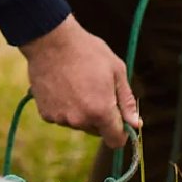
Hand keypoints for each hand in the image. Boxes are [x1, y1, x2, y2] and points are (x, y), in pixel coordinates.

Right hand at [20, 15, 140, 148]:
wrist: (51, 40)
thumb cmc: (87, 51)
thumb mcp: (116, 70)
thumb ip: (127, 100)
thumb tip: (135, 123)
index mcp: (101, 111)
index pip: (115, 140)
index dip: (121, 133)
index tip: (120, 120)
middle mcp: (80, 120)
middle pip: (97, 131)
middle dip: (101, 117)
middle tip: (97, 90)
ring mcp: (61, 118)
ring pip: (79, 123)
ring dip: (81, 111)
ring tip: (78, 83)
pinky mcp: (46, 114)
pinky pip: (62, 117)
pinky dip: (65, 107)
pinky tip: (63, 86)